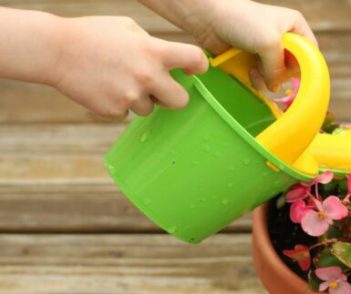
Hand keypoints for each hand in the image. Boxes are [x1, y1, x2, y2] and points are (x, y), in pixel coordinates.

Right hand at [50, 16, 207, 119]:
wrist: (55, 50)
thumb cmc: (93, 34)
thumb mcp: (128, 28)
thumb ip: (153, 45)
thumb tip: (173, 62)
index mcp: (154, 51)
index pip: (196, 59)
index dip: (200, 66)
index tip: (194, 70)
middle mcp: (147, 76)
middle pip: (181, 101)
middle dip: (173, 96)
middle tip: (162, 89)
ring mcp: (130, 96)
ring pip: (149, 109)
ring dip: (139, 99)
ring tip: (117, 80)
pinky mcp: (114, 110)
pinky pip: (125, 113)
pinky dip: (118, 103)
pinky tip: (103, 87)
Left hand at [185, 0, 316, 90]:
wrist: (208, 17)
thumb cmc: (242, 21)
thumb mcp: (269, 43)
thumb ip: (278, 69)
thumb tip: (274, 88)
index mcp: (295, 25)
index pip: (311, 52)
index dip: (306, 67)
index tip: (296, 80)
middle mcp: (283, 36)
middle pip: (293, 67)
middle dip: (281, 74)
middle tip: (270, 73)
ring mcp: (266, 48)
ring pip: (276, 75)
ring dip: (266, 78)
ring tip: (255, 72)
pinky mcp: (251, 58)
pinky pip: (261, 76)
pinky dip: (256, 78)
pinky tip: (248, 73)